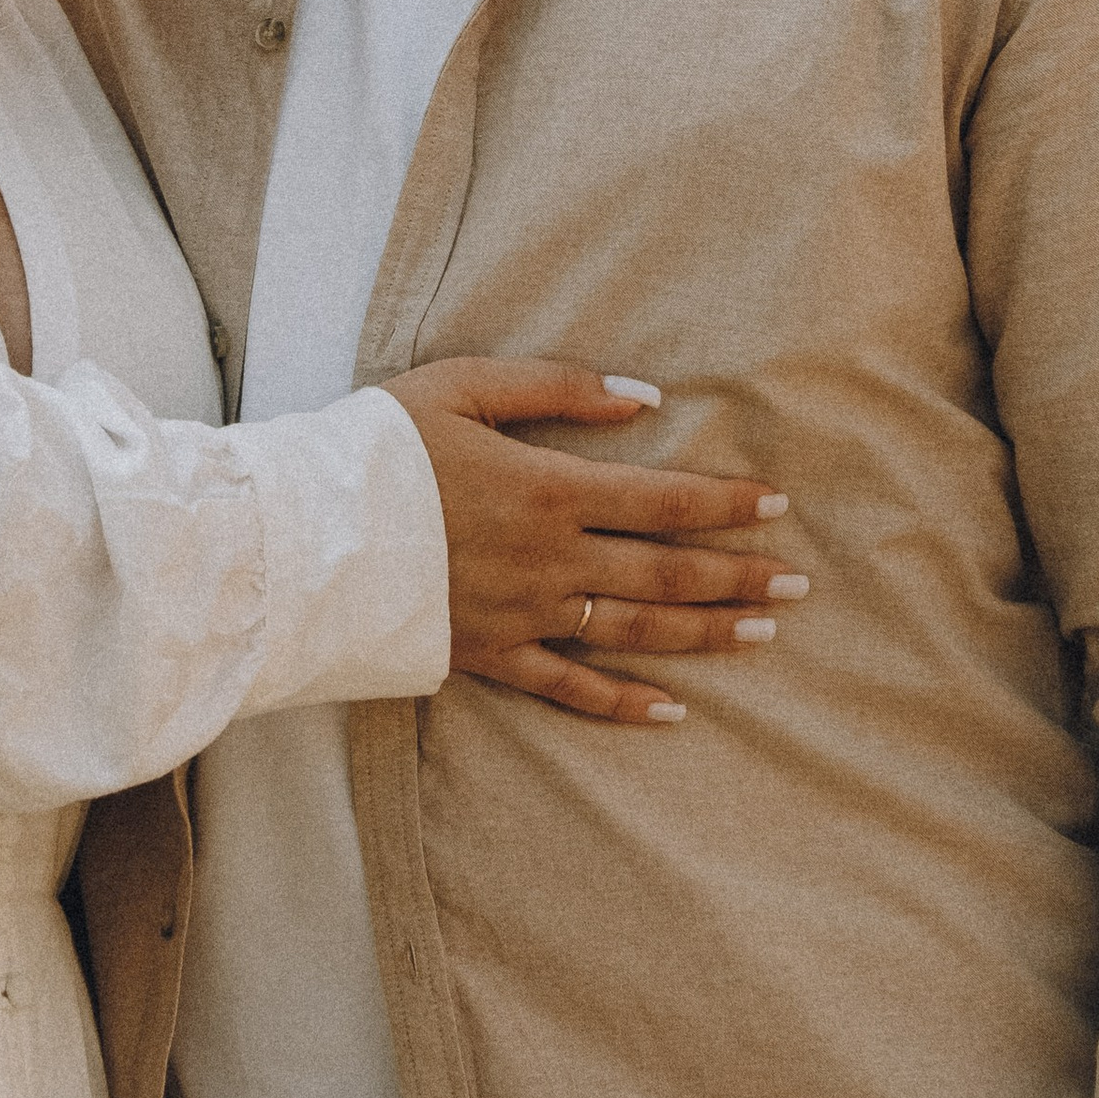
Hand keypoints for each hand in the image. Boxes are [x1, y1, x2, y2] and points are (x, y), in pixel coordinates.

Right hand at [383, 360, 799, 724]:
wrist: (300, 536)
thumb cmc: (377, 449)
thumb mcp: (462, 386)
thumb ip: (557, 388)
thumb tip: (644, 397)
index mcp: (549, 489)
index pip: (662, 499)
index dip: (724, 503)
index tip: (777, 504)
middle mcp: (551, 561)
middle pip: (665, 573)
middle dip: (738, 577)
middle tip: (798, 586)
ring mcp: (524, 617)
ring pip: (634, 631)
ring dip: (705, 634)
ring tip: (762, 635)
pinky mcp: (489, 659)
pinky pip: (570, 691)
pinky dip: (624, 703)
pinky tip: (673, 710)